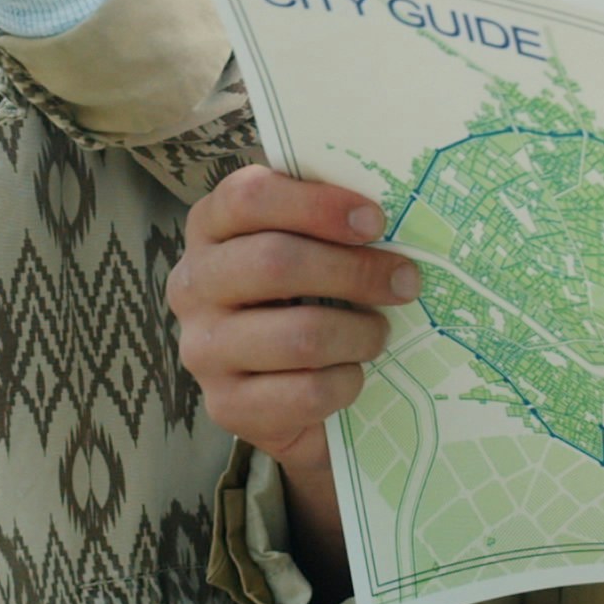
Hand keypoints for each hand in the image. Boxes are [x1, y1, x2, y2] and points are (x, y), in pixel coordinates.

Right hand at [169, 168, 422, 595]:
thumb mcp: (324, 255)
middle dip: (354, 269)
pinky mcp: (223, 408)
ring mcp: (201, 350)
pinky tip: (358, 379)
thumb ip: (339, 223)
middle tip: (408, 279)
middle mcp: (193, 283)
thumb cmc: (322, 299)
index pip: (248, 195)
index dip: (315, 202)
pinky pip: (294, 395)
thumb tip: (411, 194)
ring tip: (384, 332)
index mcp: (213, 226)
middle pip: (273, 261)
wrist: (304, 398)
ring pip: (292, 331)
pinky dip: (341, 384)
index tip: (378, 215)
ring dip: (357, 330)